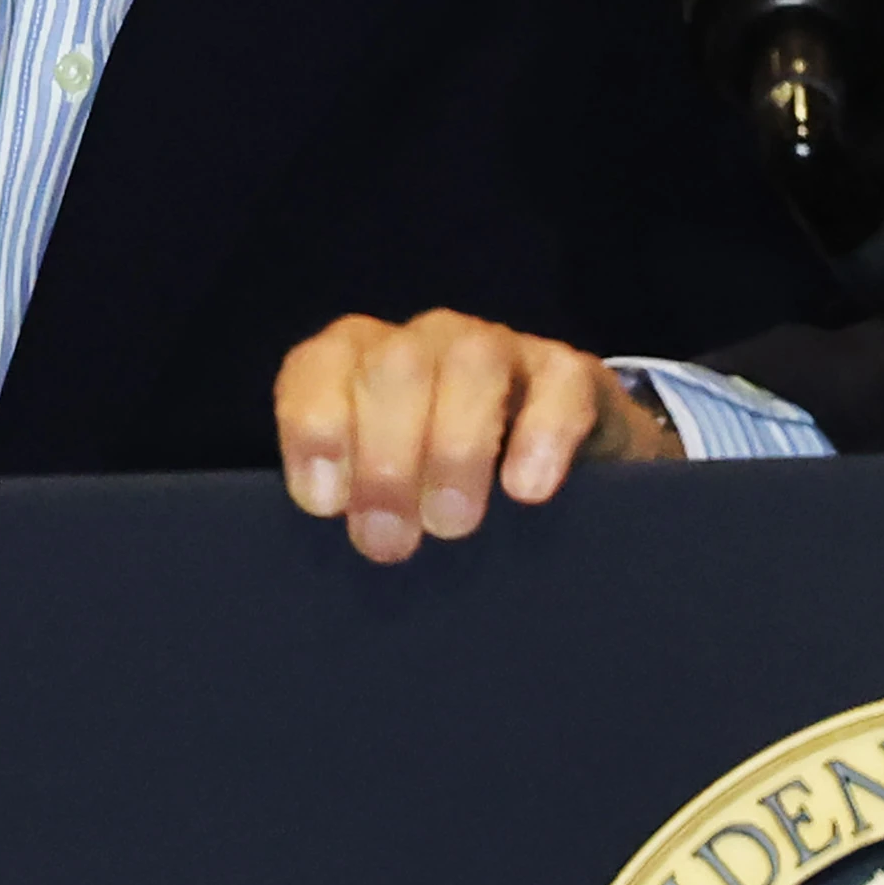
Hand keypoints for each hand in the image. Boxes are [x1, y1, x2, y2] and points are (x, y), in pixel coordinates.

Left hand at [268, 309, 668, 562]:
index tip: (325, 504)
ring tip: (452, 523)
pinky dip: (542, 434)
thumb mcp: (380, 492)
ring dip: (456, 445)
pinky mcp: (569, 371)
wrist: (548, 465)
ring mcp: (498, 348)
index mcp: (357, 361)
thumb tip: (348, 537)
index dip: (314, 429)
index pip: (318, 366)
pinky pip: (559, 382)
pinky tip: (527, 491)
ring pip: (472, 361)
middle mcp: (422, 342)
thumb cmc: (431, 487)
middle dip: (386, 459)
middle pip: (393, 366)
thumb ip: (350, 498)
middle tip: (390, 542)